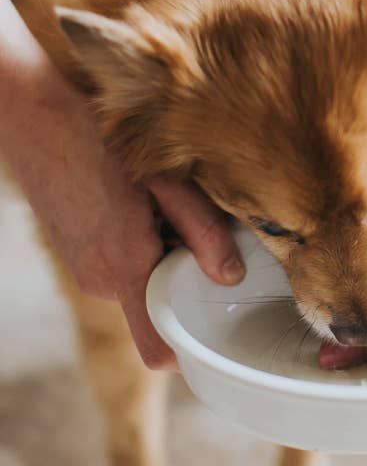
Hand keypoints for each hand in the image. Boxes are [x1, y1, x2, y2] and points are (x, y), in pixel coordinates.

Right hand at [0, 0, 243, 368]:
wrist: (35, 117)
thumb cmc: (101, 143)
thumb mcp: (167, 182)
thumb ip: (203, 232)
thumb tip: (232, 275)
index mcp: (126, 269)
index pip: (157, 348)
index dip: (189, 344)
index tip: (215, 318)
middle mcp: (101, 281)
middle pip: (160, 303)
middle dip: (184, 271)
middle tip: (188, 222)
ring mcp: (84, 270)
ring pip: (143, 280)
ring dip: (162, 252)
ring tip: (159, 203)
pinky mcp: (78, 255)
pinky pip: (122, 265)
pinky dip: (141, 243)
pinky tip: (138, 202)